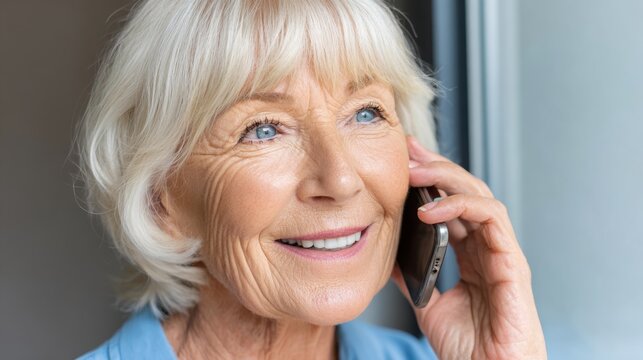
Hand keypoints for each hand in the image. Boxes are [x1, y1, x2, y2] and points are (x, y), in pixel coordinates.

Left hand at [391, 136, 546, 358]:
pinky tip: (429, 206)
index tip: (403, 160)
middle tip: (408, 149)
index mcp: (472, 255)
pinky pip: (491, 218)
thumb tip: (391, 258)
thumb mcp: (428, 305)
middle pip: (466, 191)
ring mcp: (502, 252)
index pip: (453, 204)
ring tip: (414, 170)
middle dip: (437, 165)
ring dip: (446, 177)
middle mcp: (489, 248)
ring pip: (480, 195)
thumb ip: (416, 277)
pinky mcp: (512, 262)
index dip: (431, 179)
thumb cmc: (469, 347)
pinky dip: (460, 205)